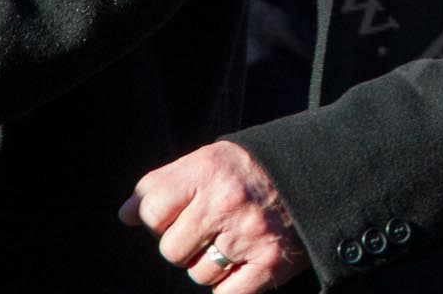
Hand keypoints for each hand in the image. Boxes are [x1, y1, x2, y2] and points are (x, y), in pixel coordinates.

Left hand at [120, 141, 311, 289]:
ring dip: (210, 264)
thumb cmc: (252, 171)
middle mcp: (227, 202)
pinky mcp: (270, 263)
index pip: (150, 209)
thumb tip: (124, 215)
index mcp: (208, 170)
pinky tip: (243, 263)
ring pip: (198, 274)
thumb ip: (163, 183)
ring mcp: (249, 235)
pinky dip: (231, 285)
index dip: (160, 217)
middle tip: (213, 226)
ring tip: (234, 240)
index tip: (181, 211)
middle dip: (186, 243)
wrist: (317, 175)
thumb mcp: (209, 161)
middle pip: (170, 249)